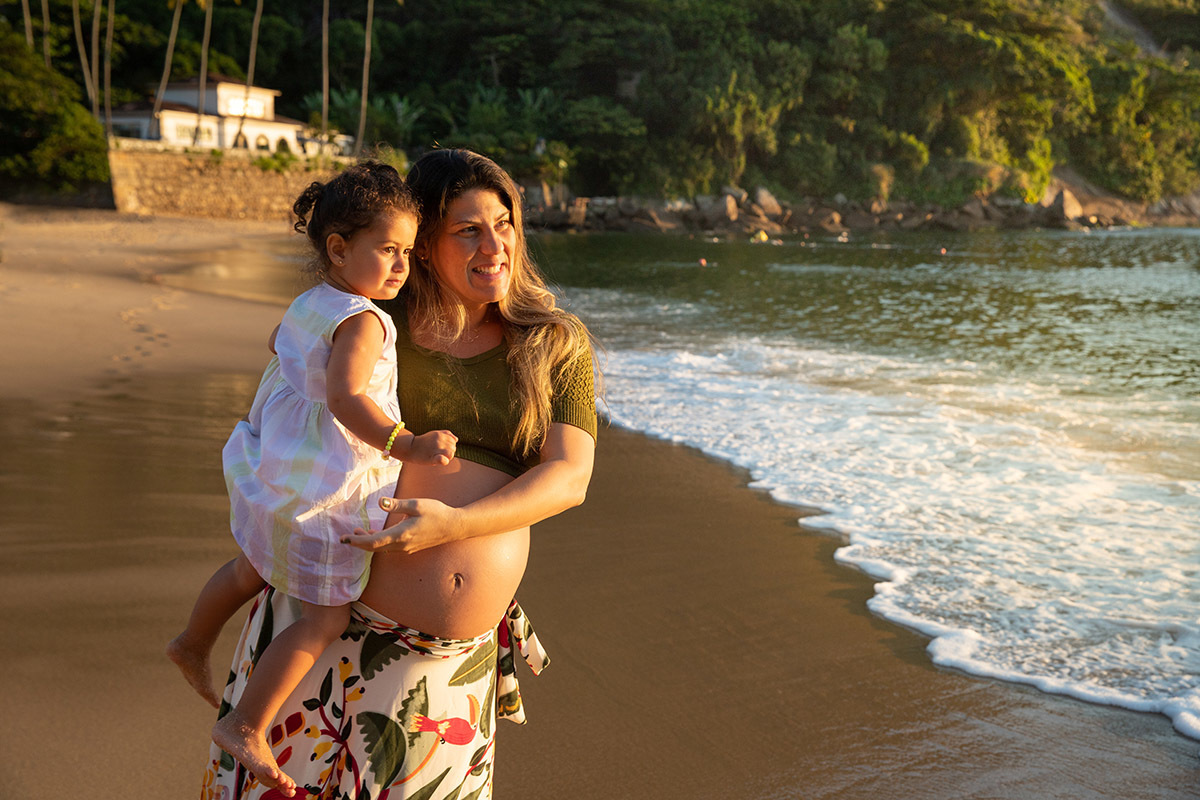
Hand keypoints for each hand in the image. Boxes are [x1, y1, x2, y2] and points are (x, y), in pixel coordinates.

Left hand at [341, 497, 464, 553]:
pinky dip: (379, 542)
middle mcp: (401, 545)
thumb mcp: (416, 504)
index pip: (372, 542)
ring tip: (358, 532)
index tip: (344, 538)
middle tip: (346, 536)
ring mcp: (406, 548)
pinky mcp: (410, 547)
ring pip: (381, 548)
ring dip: (368, 542)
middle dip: (359, 542)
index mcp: (401, 534)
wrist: (454, 526)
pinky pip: (389, 547)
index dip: (356, 541)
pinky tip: (376, 533)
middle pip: (374, 548)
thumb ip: (396, 505)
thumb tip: (380, 503)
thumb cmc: (436, 513)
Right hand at [404, 429, 457, 465]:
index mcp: (440, 434)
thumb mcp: (434, 434)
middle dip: (448, 452)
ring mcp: (435, 449)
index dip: (450, 446)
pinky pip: (443, 460)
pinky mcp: (432, 458)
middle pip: (453, 448)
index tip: (442, 448)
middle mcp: (439, 440)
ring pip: (451, 454)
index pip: (454, 442)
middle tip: (438, 453)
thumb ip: (446, 434)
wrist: (410, 448)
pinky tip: (440, 460)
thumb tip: (456, 439)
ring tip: (438, 456)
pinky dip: (444, 461)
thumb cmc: (423, 442)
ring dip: (447, 457)